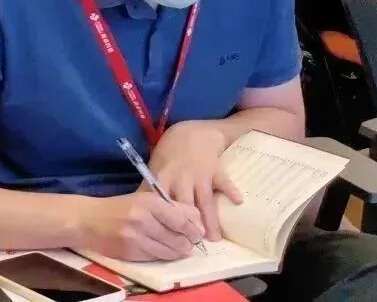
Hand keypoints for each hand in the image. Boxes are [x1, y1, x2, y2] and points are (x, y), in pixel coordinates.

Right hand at [78, 191, 204, 261]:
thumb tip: (198, 221)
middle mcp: (143, 218)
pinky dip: (163, 255)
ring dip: (178, 252)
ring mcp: (136, 237)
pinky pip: (155, 257)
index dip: (194, 229)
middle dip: (188, 243)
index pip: (181, 219)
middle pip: (178, 237)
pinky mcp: (130, 252)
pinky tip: (163, 250)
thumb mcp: (145, 199)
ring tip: (180, 248)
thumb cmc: (120, 207)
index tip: (199, 233)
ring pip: (169, 250)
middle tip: (190, 243)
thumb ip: (171, 207)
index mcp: (149, 201)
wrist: (88, 220)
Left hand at [147, 121, 242, 241]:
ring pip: (205, 200)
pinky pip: (224, 182)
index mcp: (163, 179)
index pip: (161, 204)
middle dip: (188, 226)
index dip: (163, 221)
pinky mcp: (216, 169)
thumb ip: (149, 190)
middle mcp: (181, 178)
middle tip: (192, 243)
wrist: (192, 132)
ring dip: (210, 220)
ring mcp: (200, 174)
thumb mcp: (155, 168)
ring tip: (214, 239)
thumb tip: (138, 214)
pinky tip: (238, 201)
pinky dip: (231, 191)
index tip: (167, 239)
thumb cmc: (170, 155)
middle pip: (184, 206)